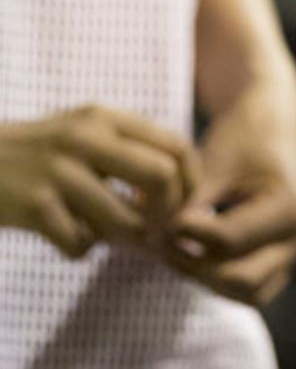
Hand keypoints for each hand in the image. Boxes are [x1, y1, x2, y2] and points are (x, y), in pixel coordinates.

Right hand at [0, 106, 198, 260]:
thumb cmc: (33, 155)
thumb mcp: (79, 133)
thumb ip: (125, 150)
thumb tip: (178, 190)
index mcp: (104, 118)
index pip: (177, 146)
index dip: (190, 186)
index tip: (178, 209)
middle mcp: (86, 138)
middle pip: (161, 176)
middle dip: (167, 215)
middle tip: (153, 233)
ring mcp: (59, 172)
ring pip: (125, 221)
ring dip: (125, 242)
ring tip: (110, 239)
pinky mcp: (34, 206)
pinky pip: (81, 245)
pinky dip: (79, 249)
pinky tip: (66, 238)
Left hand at [160, 76, 295, 306]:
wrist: (274, 120)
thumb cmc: (247, 133)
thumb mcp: (219, 160)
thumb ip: (194, 203)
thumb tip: (160, 237)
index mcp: (292, 208)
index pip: (230, 241)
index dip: (187, 237)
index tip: (156, 225)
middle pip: (242, 279)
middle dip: (196, 265)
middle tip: (161, 242)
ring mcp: (294, 251)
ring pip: (246, 293)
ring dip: (206, 278)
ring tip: (175, 249)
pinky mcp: (281, 259)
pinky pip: (250, 288)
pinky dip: (220, 279)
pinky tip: (194, 253)